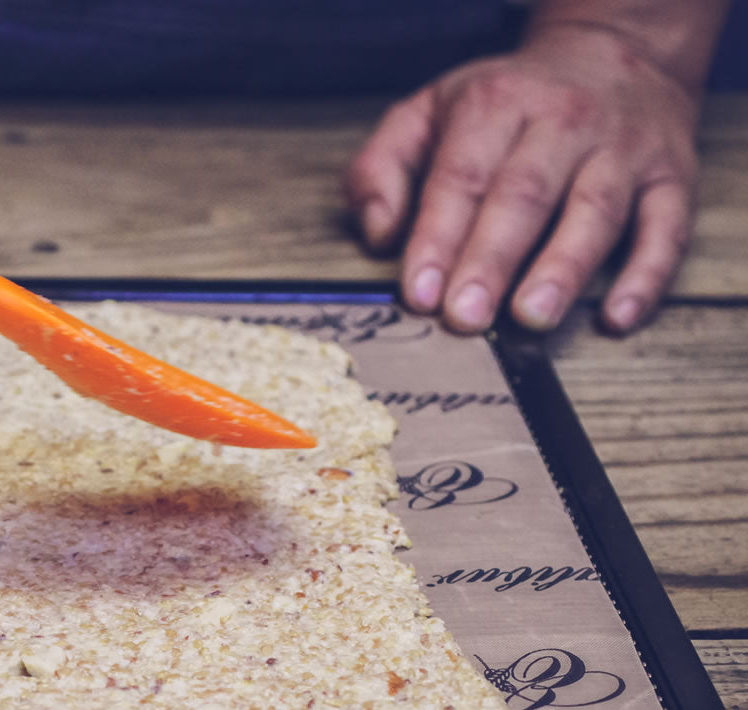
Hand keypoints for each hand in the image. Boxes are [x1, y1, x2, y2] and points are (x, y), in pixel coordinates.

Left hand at [348, 22, 703, 333]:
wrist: (612, 53)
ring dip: (563, 269)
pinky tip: (617, 317)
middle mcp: (563, 122)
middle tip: (465, 318)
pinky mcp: (671, 176)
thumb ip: (381, 167)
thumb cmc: (506, 102)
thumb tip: (377, 234)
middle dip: (491, 262)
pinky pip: (667, 226)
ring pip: (595, 211)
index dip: (438, 239)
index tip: (420, 294)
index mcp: (496, 105)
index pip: (461, 178)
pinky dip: (647, 275)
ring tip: (531, 318)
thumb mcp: (427, 111)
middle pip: (524, 196)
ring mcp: (623, 149)